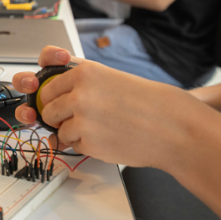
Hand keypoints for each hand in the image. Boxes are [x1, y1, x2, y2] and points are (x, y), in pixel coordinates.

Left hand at [12, 46, 202, 168]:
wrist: (173, 127)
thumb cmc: (148, 102)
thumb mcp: (110, 77)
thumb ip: (80, 80)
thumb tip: (50, 90)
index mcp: (84, 72)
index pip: (47, 87)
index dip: (52, 98)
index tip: (57, 102)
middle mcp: (79, 94)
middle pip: (47, 109)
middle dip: (58, 117)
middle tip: (79, 119)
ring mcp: (82, 119)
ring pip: (58, 130)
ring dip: (73, 133)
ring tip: (100, 129)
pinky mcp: (88, 141)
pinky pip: (74, 146)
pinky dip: (86, 146)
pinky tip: (108, 139)